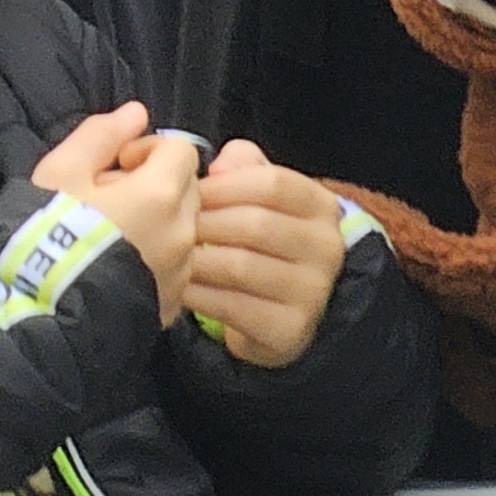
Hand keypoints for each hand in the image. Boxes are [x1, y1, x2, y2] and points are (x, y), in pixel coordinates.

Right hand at [33, 101, 198, 323]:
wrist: (41, 313)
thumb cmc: (47, 234)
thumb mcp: (60, 172)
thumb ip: (100, 136)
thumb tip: (136, 114)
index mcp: (160, 194)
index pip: (180, 150)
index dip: (148, 150)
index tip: (117, 165)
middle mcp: (183, 233)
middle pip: (188, 189)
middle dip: (156, 184)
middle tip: (110, 198)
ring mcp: (180, 273)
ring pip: (183, 229)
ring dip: (158, 222)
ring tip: (113, 235)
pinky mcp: (171, 304)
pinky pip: (175, 266)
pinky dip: (156, 257)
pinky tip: (118, 265)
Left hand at [186, 140, 346, 368]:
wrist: (273, 311)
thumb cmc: (256, 240)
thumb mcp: (256, 195)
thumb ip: (242, 166)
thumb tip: (220, 166)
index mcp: (322, 207)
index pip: (273, 183)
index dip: (223, 185)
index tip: (189, 190)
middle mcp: (328, 248)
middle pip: (255, 224)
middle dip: (204, 223)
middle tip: (167, 226)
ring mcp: (314, 292)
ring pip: (241, 266)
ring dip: (196, 260)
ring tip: (167, 256)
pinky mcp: (291, 330)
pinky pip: (233, 306)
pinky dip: (199, 295)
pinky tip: (179, 288)